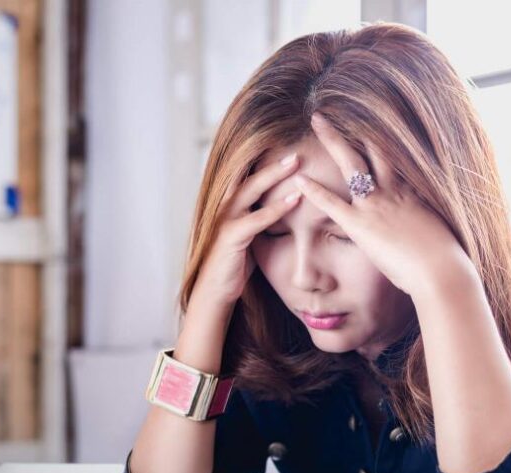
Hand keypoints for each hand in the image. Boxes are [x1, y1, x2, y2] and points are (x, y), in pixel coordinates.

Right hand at [191, 154, 302, 309]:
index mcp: (228, 204)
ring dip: (274, 174)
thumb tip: (284, 203)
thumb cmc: (234, 264)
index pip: (246, 174)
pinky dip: (276, 208)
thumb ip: (261, 216)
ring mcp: (225, 220)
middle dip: (272, 159)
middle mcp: (224, 206)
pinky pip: (256, 219)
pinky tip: (295, 199)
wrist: (214, 291)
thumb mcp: (249, 234)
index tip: (286, 142)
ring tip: (296, 162)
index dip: (264, 158)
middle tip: (296, 145)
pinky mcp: (230, 237)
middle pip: (249, 174)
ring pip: (251, 189)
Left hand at [293, 113, 471, 300]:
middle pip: (373, 149)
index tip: (369, 123)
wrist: (441, 271)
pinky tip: (299, 179)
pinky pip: (333, 204)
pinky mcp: (361, 225)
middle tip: (339, 108)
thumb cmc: (444, 261)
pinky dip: (315, 191)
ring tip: (317, 119)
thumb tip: (424, 232)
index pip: (393, 159)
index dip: (380, 140)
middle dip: (354, 127)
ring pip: (352, 163)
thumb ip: (423, 227)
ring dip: (333, 140)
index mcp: (412, 193)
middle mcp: (393, 191)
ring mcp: (376, 205)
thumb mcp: (435, 235)